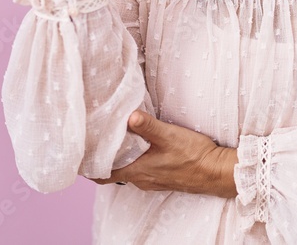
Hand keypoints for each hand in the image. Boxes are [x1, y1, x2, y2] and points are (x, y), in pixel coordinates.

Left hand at [92, 110, 237, 198]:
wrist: (217, 172)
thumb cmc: (194, 156)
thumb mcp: (169, 136)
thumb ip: (147, 126)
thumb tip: (128, 116)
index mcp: (138, 171)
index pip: (102, 176)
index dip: (88, 168)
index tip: (79, 155)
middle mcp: (142, 179)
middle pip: (112, 173)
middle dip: (102, 160)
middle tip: (94, 142)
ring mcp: (153, 180)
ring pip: (127, 171)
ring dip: (118, 159)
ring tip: (113, 141)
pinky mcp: (164, 177)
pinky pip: (141, 171)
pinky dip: (133, 160)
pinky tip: (139, 147)